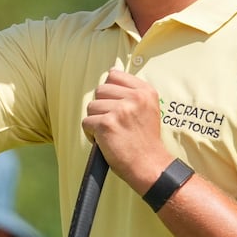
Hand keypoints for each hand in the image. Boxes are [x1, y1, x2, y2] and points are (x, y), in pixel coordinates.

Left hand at [81, 62, 170, 190]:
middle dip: (101, 107)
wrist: (150, 164)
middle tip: (113, 123)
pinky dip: (91, 134)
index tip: (115, 105)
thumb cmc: (145, 140)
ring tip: (110, 132)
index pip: (114, 75)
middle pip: (100, 90)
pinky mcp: (106, 124)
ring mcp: (120, 110)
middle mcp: (134, 98)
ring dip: (96, 120)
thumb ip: (131, 91)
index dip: (110, 91)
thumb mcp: (147, 108)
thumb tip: (110, 72)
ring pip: (92, 106)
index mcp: (145, 92)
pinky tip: (104, 141)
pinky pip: (87, 122)